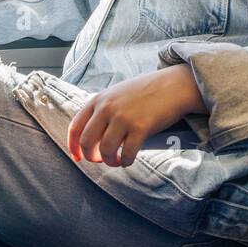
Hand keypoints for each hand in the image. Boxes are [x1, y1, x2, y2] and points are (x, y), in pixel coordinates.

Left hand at [68, 64, 206, 167]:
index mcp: (99, 99)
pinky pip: (127, 153)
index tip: (77, 157)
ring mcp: (123, 118)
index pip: (76, 126)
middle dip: (91, 156)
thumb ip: (103, 110)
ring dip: (109, 161)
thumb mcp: (118, 93)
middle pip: (87, 141)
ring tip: (116, 161)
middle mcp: (107, 108)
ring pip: (105, 150)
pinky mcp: (140, 128)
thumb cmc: (147, 90)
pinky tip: (128, 160)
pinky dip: (125, 161)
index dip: (73, 146)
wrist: (174, 85)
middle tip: (99, 160)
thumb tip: (94, 136)